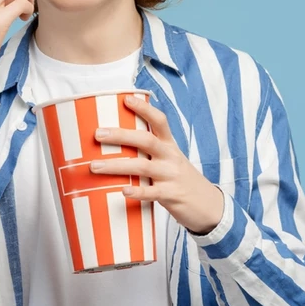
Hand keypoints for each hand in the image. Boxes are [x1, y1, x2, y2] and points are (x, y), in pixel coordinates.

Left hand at [90, 95, 224, 234]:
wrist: (210, 206)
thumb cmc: (180, 180)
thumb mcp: (170, 160)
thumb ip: (149, 152)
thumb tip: (115, 141)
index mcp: (170, 146)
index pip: (159, 121)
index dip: (144, 109)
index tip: (126, 98)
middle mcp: (170, 157)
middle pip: (146, 140)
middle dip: (120, 135)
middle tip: (98, 134)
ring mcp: (171, 176)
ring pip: (142, 167)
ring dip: (116, 165)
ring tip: (94, 166)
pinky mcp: (171, 196)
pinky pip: (152, 193)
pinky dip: (138, 192)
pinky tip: (123, 191)